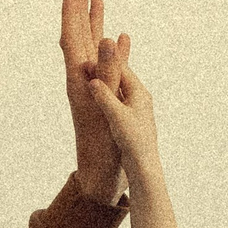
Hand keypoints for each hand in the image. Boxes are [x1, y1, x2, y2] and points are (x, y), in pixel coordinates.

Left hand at [62, 0, 127, 202]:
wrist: (100, 175)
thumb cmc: (103, 145)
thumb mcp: (106, 105)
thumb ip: (107, 71)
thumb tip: (105, 39)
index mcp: (78, 80)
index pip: (72, 37)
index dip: (72, 11)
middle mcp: (81, 80)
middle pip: (78, 37)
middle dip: (78, 10)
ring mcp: (92, 87)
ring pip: (93, 48)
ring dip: (94, 24)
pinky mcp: (103, 95)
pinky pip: (108, 65)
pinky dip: (113, 49)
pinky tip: (120, 39)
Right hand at [83, 37, 153, 172]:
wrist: (144, 165)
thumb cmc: (134, 140)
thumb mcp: (116, 116)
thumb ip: (104, 96)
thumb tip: (93, 80)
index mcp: (139, 93)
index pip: (121, 69)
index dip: (103, 63)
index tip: (85, 63)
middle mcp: (139, 97)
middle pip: (119, 77)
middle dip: (102, 70)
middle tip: (84, 68)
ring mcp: (135, 108)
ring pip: (117, 89)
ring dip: (103, 83)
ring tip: (87, 79)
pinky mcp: (130, 118)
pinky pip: (116, 101)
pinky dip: (105, 96)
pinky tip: (95, 100)